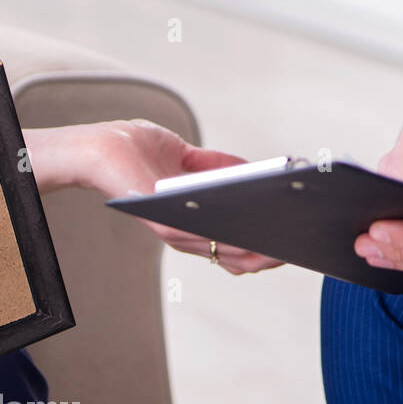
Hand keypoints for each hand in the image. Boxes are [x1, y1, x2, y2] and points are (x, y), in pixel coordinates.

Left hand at [26, 120, 282, 274]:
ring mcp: (176, 232)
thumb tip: (258, 171)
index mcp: (196, 221)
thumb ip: (219, 167)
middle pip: (238, 255)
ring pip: (225, 249)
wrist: (100, 148)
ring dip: (257, 242)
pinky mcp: (164, 224)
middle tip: (301, 240)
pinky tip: (253, 220)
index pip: (238, 246)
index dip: (269, 247)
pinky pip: (201, 235)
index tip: (299, 240)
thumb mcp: (188, 156)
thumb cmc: (138, 150)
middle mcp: (187, 234)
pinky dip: (229, 229)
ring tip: (286, 231)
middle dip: (272, 250)